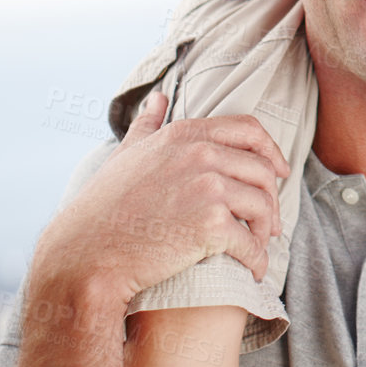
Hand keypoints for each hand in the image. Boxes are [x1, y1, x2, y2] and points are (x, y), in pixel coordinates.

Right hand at [35, 93, 289, 305]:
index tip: (280, 172)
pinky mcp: (210, 225)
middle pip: (262, 169)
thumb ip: (147, 124)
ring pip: (263, 205)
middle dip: (273, 198)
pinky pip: (251, 241)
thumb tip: (158, 97)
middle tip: (272, 223)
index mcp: (185, 134)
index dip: (271, 151)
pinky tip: (253, 269)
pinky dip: (257, 259)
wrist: (85, 256)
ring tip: (259, 246)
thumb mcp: (126, 155)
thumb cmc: (102, 209)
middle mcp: (201, 153)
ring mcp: (207, 187)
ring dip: (266, 230)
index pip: (249, 130)